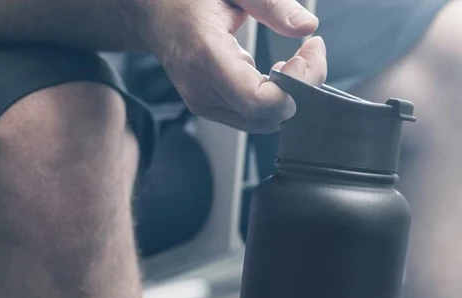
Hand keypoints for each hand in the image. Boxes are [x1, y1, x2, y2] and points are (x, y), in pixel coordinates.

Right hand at [133, 0, 327, 132]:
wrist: (153, 12)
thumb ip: (272, 4)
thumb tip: (306, 26)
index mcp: (206, 56)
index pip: (259, 101)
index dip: (296, 85)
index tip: (308, 52)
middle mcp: (202, 89)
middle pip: (267, 116)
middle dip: (300, 88)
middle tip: (307, 53)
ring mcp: (204, 104)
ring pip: (263, 123)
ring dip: (289, 96)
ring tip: (293, 61)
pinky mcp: (210, 108)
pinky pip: (252, 118)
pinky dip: (274, 100)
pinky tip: (275, 73)